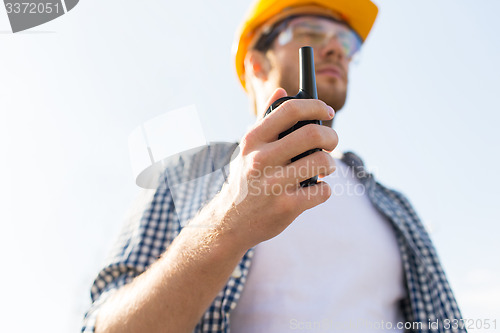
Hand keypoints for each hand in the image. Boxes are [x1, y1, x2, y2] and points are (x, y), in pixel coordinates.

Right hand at [219, 88, 337, 249]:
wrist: (230, 221)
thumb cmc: (246, 178)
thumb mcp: (249, 148)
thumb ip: (266, 118)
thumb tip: (282, 89)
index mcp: (253, 140)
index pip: (290, 110)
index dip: (316, 106)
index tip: (327, 111)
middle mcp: (260, 159)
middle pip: (312, 134)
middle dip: (331, 137)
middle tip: (332, 142)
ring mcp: (273, 184)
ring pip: (322, 161)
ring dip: (330, 163)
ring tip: (324, 167)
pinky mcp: (286, 207)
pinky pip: (322, 191)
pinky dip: (324, 189)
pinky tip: (314, 189)